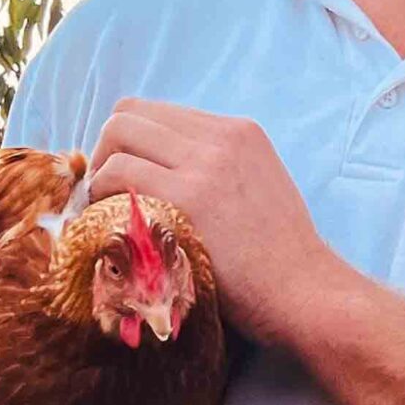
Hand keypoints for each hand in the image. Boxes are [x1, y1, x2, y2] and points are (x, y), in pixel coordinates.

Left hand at [86, 98, 335, 346]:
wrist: (304, 292)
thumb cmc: (279, 257)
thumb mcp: (256, 186)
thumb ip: (215, 167)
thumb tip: (159, 167)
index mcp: (240, 132)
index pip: (157, 112)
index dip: (130, 143)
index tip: (126, 179)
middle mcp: (222, 138)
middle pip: (129, 114)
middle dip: (106, 150)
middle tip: (107, 193)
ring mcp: (206, 165)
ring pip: (118, 135)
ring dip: (101, 172)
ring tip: (107, 210)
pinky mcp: (188, 197)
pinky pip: (118, 174)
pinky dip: (102, 195)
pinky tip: (113, 224)